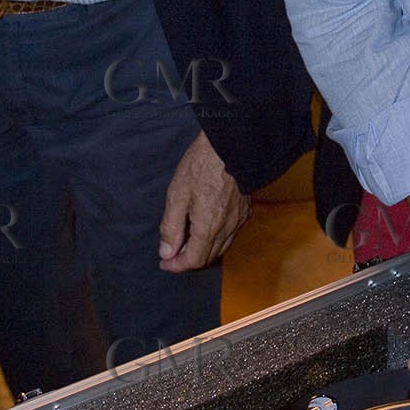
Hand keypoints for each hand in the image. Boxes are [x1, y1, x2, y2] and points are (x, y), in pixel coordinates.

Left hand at [158, 129, 249, 271]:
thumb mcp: (177, 194)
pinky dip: (216, 239)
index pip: (194, 261)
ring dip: (203, 250)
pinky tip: (205, 226)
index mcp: (208, 226)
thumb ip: (171, 226)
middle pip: (208, 258)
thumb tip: (166, 252)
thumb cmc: (202, 164)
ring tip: (186, 239)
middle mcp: (227, 228)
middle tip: (172, 250)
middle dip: (188, 259)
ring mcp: (239, 219)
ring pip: (221, 248)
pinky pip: (230, 234)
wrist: (232, 143)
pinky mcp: (245, 210)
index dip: (177, 265)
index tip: (164, 261)